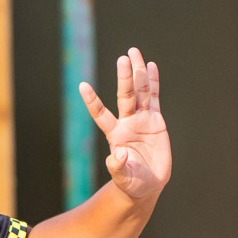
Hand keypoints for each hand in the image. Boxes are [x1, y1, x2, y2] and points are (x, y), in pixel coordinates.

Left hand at [80, 47, 170, 202]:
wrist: (147, 185)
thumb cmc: (131, 183)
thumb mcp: (124, 178)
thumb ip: (118, 168)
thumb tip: (118, 155)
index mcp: (115, 135)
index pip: (101, 114)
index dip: (92, 101)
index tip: (82, 85)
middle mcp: (126, 123)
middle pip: (125, 96)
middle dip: (124, 77)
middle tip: (123, 57)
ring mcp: (141, 120)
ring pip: (140, 92)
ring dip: (138, 73)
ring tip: (134, 52)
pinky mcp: (156, 121)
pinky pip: (154, 98)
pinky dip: (153, 82)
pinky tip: (151, 66)